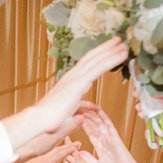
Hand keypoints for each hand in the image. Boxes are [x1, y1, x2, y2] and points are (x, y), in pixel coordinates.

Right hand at [2, 37, 127, 161]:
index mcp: (70, 83)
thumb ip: (76, 116)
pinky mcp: (79, 82)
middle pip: (92, 58)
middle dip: (105, 49)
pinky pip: (98, 68)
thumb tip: (81, 119)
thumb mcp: (67, 118)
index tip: (108, 53)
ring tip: (123, 43)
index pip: (86, 67)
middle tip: (118, 41)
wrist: (40, 120)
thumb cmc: (49, 121)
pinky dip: (111, 59)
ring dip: (111, 51)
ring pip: (96, 60)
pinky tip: (121, 54)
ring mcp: (76, 78)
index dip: (98, 58)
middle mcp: (73, 77)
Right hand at [12, 138, 80, 162]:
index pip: (48, 153)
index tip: (66, 146)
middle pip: (53, 149)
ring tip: (78, 144)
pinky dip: (68, 151)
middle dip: (65, 145)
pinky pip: (59, 156)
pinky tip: (75, 148)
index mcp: (33, 161)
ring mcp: (40, 160)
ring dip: (69, 147)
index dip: (58, 149)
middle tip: (75, 143)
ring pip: (58, 151)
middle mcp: (36, 158)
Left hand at [74, 107, 143, 162]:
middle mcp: (105, 141)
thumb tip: (80, 152)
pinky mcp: (116, 139)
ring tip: (86, 109)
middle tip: (80, 111)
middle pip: (95, 127)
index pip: (91, 134)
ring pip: (100, 125)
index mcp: (101, 147)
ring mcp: (110, 139)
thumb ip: (89, 159)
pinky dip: (105, 119)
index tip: (78, 121)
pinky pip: (110, 127)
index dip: (85, 127)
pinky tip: (100, 112)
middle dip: (88, 119)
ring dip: (93, 117)